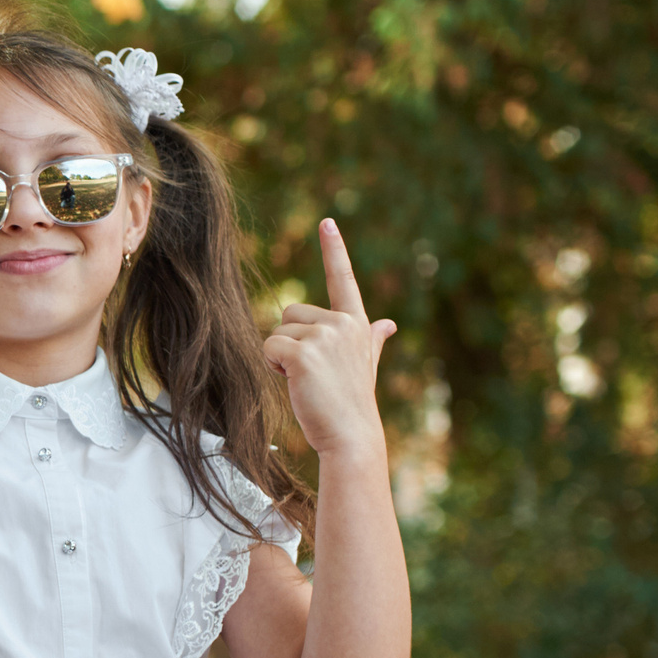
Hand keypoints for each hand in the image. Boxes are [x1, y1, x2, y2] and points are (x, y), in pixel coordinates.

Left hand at [266, 219, 396, 462]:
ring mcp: (326, 336)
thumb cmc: (352, 402)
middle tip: (310, 372)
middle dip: (290, 341)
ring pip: (277, 331)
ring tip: (306, 379)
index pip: (344, 279)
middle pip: (289, 312)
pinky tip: (294, 383)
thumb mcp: (365, 364)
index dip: (335, 249)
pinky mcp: (304, 352)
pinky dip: (272, 366)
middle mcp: (344, 323)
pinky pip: (268, 347)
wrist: (352, 435)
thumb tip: (388, 323)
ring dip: (280, 356)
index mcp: (357, 323)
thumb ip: (372, 339)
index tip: (327, 221)